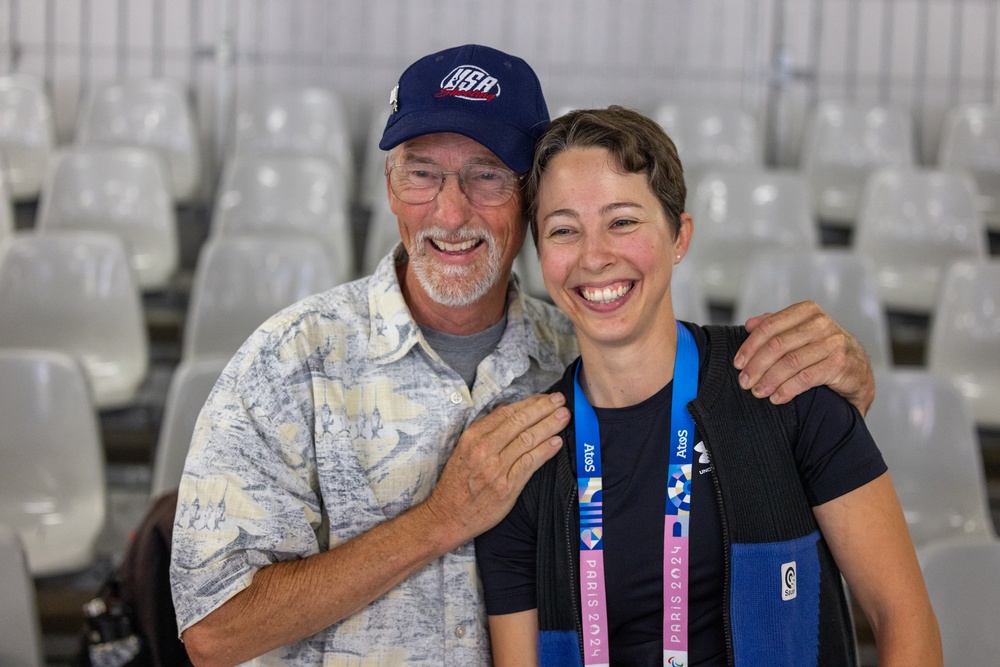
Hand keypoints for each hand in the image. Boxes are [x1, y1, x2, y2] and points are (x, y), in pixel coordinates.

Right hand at [423, 392, 569, 543]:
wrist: (448, 516)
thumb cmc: (457, 484)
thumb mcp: (464, 450)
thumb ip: (485, 431)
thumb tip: (506, 410)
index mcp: (473, 437)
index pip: (506, 413)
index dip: (529, 403)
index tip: (544, 398)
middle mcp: (483, 449)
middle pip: (519, 422)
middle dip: (543, 409)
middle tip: (560, 401)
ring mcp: (495, 468)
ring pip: (527, 440)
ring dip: (549, 426)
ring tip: (564, 417)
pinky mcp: (506, 487)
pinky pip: (530, 463)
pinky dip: (545, 451)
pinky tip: (557, 442)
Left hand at [734, 300, 875, 415]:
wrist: (858, 370)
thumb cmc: (823, 350)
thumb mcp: (800, 333)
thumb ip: (776, 326)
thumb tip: (749, 324)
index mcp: (807, 311)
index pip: (770, 326)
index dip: (750, 346)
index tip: (738, 364)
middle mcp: (822, 324)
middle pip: (778, 345)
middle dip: (756, 366)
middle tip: (744, 382)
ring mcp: (833, 343)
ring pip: (790, 362)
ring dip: (769, 380)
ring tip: (757, 392)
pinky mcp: (840, 364)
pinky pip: (806, 378)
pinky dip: (787, 389)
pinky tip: (777, 398)